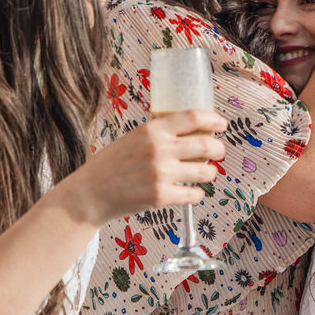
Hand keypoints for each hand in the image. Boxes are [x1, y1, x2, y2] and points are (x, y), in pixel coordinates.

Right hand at [68, 109, 226, 223]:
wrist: (92, 192)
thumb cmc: (113, 164)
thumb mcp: (135, 137)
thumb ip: (161, 133)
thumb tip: (195, 132)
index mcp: (152, 129)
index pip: (194, 117)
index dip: (214, 120)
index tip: (222, 125)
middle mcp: (159, 150)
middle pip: (206, 145)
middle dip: (218, 149)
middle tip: (218, 152)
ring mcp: (161, 174)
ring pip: (206, 171)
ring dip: (210, 172)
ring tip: (206, 173)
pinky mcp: (161, 196)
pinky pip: (195, 195)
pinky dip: (198, 194)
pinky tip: (192, 191)